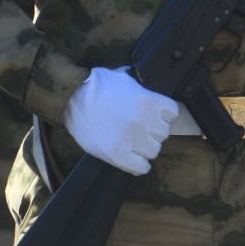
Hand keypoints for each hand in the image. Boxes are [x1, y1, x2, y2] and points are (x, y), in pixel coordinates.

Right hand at [62, 66, 176, 175]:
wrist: (72, 97)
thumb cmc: (96, 85)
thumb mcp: (125, 78)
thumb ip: (141, 88)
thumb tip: (148, 90)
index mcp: (148, 101)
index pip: (172, 113)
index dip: (164, 114)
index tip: (156, 115)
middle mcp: (143, 122)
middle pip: (163, 133)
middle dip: (153, 130)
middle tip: (140, 127)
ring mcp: (131, 140)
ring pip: (153, 151)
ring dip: (145, 147)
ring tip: (133, 142)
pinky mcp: (117, 155)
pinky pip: (141, 167)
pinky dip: (139, 164)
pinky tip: (132, 157)